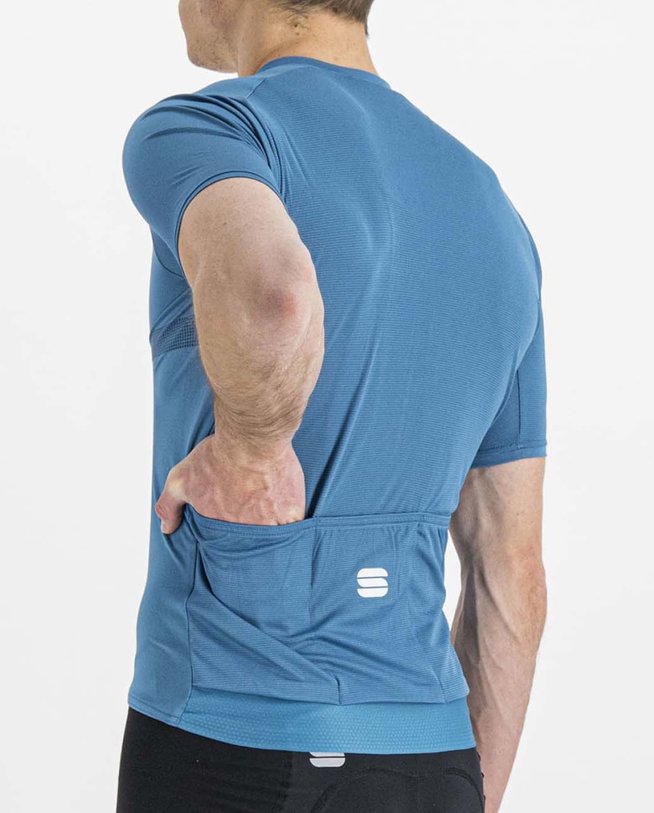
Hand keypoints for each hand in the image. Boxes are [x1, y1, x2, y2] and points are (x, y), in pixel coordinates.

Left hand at [155, 433, 305, 533]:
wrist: (251, 438)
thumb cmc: (217, 456)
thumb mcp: (181, 479)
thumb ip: (168, 506)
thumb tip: (166, 529)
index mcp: (221, 529)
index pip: (226, 548)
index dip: (229, 541)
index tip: (232, 530)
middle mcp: (248, 533)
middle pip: (252, 546)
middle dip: (251, 537)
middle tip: (253, 519)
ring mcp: (273, 525)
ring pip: (274, 539)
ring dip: (271, 532)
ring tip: (270, 516)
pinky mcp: (293, 513)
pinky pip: (294, 527)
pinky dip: (291, 522)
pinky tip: (286, 511)